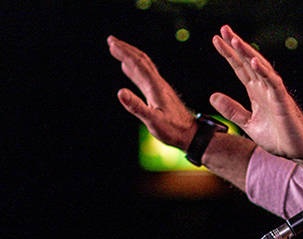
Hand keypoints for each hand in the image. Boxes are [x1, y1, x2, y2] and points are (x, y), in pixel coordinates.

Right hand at [107, 35, 195, 150]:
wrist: (191, 134)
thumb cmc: (173, 130)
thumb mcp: (153, 121)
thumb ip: (137, 107)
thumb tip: (120, 92)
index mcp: (156, 87)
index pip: (139, 65)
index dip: (125, 53)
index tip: (112, 44)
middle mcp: (158, 84)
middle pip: (142, 61)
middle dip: (126, 49)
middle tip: (111, 40)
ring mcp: (159, 88)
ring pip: (143, 67)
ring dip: (130, 57)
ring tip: (117, 49)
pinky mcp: (159, 94)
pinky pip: (144, 77)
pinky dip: (134, 69)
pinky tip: (127, 68)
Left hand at [209, 25, 302, 161]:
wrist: (296, 150)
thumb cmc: (278, 137)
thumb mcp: (248, 124)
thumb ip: (232, 110)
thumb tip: (212, 96)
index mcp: (256, 92)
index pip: (240, 68)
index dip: (228, 55)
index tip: (216, 40)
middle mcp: (264, 88)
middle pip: (248, 62)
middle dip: (236, 46)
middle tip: (223, 29)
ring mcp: (274, 93)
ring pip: (260, 68)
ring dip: (248, 53)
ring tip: (235, 40)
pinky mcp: (283, 101)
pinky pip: (273, 83)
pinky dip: (264, 72)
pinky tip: (254, 61)